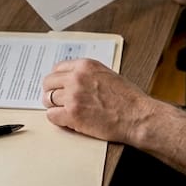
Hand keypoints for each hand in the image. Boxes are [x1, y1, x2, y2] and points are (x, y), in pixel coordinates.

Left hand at [42, 58, 156, 143]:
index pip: (57, 68)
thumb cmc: (128, 98)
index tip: (58, 86)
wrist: (137, 116)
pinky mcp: (72, 115)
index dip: (57, 80)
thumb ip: (88, 74)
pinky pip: (52, 116)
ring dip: (53, 106)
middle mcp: (76, 78)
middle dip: (51, 92)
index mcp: (85, 66)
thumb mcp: (107, 74)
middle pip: (48, 83)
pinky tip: (66, 120)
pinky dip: (57, 119)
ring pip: (48, 99)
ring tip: (62, 111)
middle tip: (56, 100)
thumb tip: (72, 79)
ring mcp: (73, 96)